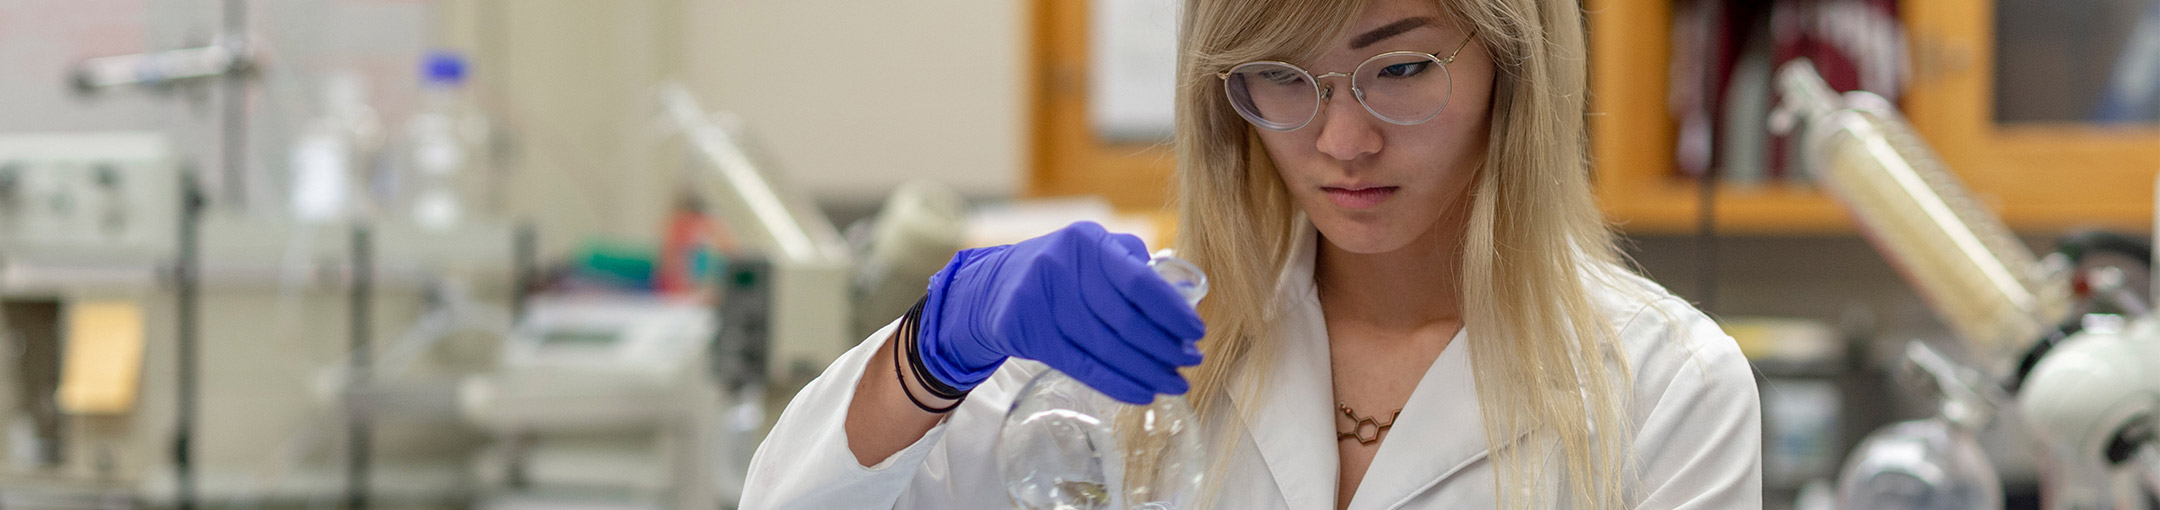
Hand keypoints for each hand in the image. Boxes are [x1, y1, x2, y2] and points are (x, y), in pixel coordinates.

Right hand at [916, 221, 1205, 403]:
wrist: (992, 289)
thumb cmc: (1059, 271)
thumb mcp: (1089, 250)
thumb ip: (1131, 263)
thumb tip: (1180, 297)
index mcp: (1088, 241)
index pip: (1140, 281)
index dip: (1172, 311)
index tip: (1196, 332)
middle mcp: (1063, 266)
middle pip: (1125, 320)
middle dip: (1165, 347)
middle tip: (1190, 362)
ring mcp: (1041, 299)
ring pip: (1106, 348)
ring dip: (1147, 371)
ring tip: (1175, 382)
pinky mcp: (1028, 332)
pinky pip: (1082, 366)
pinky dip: (1117, 383)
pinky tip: (1143, 392)